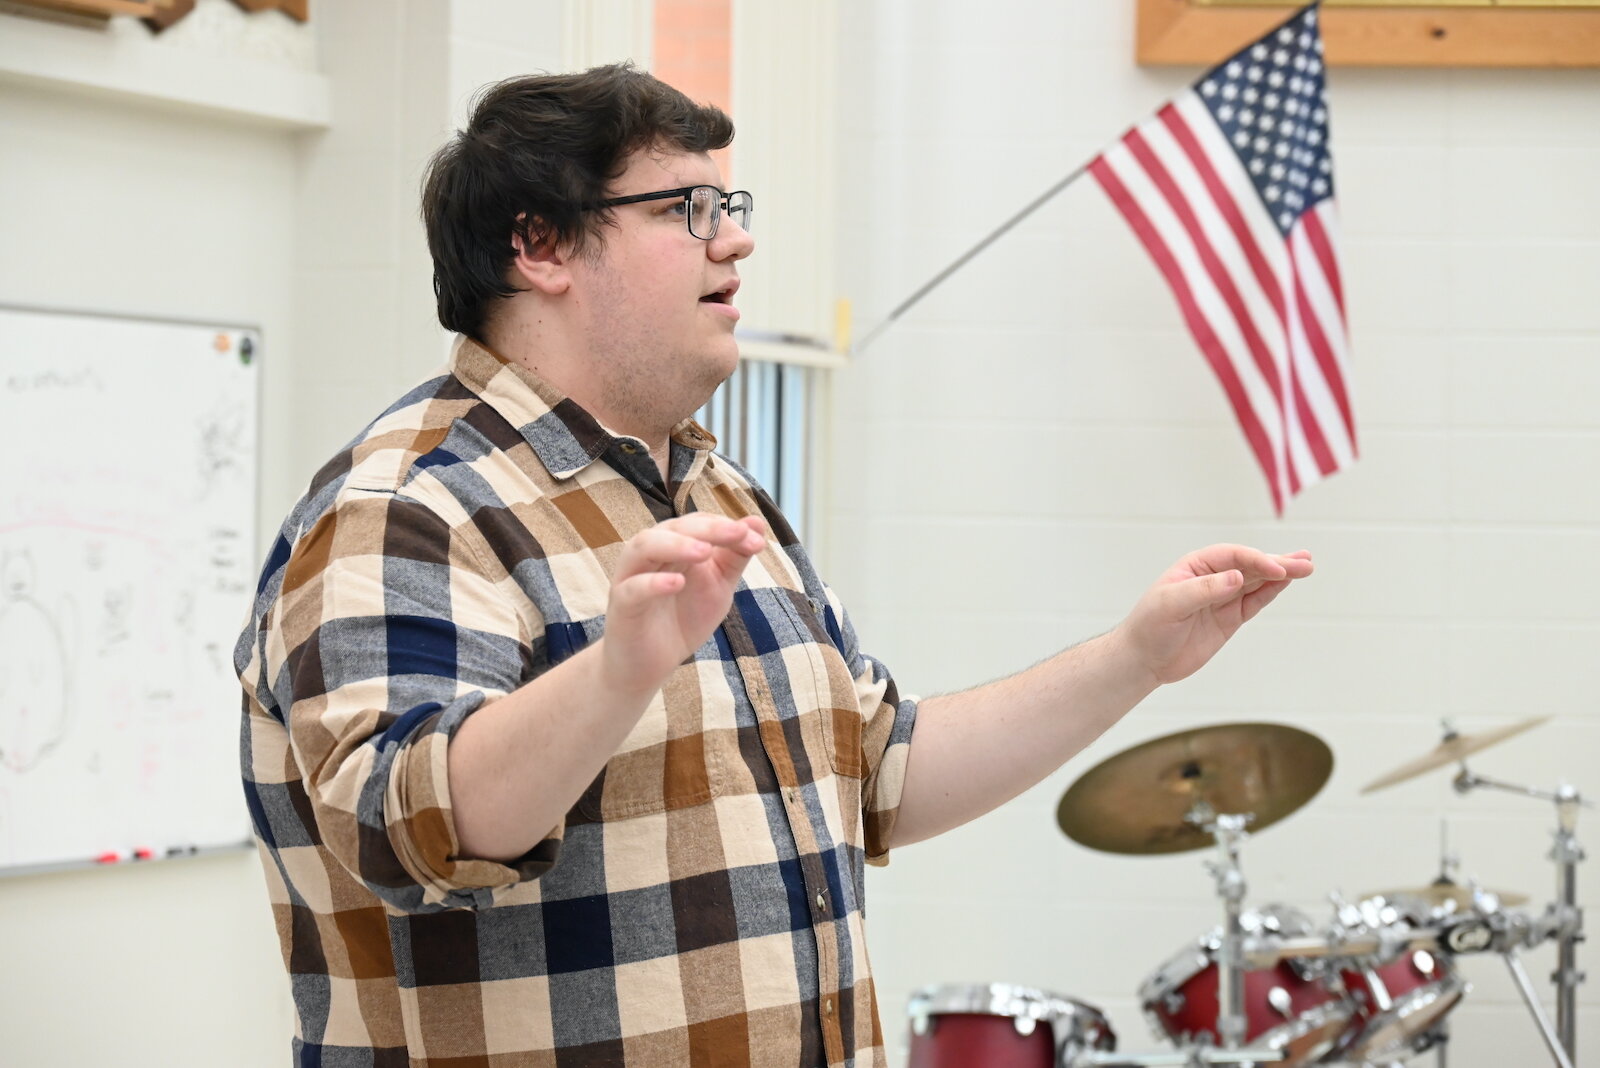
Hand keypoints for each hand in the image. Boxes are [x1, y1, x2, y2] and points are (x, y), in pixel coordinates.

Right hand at [599, 514, 768, 696]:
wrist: (648, 666)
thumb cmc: (682, 619)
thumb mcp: (718, 587)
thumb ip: (734, 557)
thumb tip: (757, 523)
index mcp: (673, 546)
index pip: (697, 523)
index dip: (725, 526)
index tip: (755, 538)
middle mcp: (650, 555)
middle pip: (672, 528)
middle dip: (707, 529)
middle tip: (737, 533)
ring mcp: (631, 578)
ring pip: (645, 547)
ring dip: (676, 545)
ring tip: (704, 552)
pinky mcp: (621, 606)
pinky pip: (632, 589)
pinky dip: (653, 583)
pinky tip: (677, 583)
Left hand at [1117, 544, 1312, 686]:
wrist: (1143, 659)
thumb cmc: (1149, 626)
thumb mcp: (1171, 604)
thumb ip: (1204, 590)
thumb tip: (1236, 577)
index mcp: (1195, 566)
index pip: (1232, 556)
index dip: (1256, 560)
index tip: (1276, 569)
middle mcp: (1211, 578)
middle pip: (1249, 566)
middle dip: (1277, 563)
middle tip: (1306, 562)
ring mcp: (1222, 599)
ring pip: (1256, 583)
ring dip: (1280, 575)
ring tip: (1306, 567)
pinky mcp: (1228, 620)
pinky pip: (1253, 603)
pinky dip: (1270, 593)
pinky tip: (1286, 583)